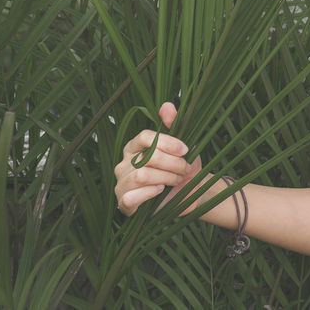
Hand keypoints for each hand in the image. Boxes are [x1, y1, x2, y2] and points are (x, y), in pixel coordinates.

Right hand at [113, 101, 201, 215]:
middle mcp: (124, 163)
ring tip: (176, 179)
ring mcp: (121, 183)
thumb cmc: (182, 168)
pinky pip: (131, 197)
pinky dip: (150, 193)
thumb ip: (174, 123)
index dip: (167, 142)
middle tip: (184, 169)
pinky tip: (160, 190)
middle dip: (172, 163)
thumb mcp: (184, 145)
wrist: (188, 194)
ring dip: (166, 178)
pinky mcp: (124, 203)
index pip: (144, 137)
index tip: (185, 150)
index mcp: (134, 146)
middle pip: (147, 157)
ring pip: (142, 176)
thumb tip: (166, 105)